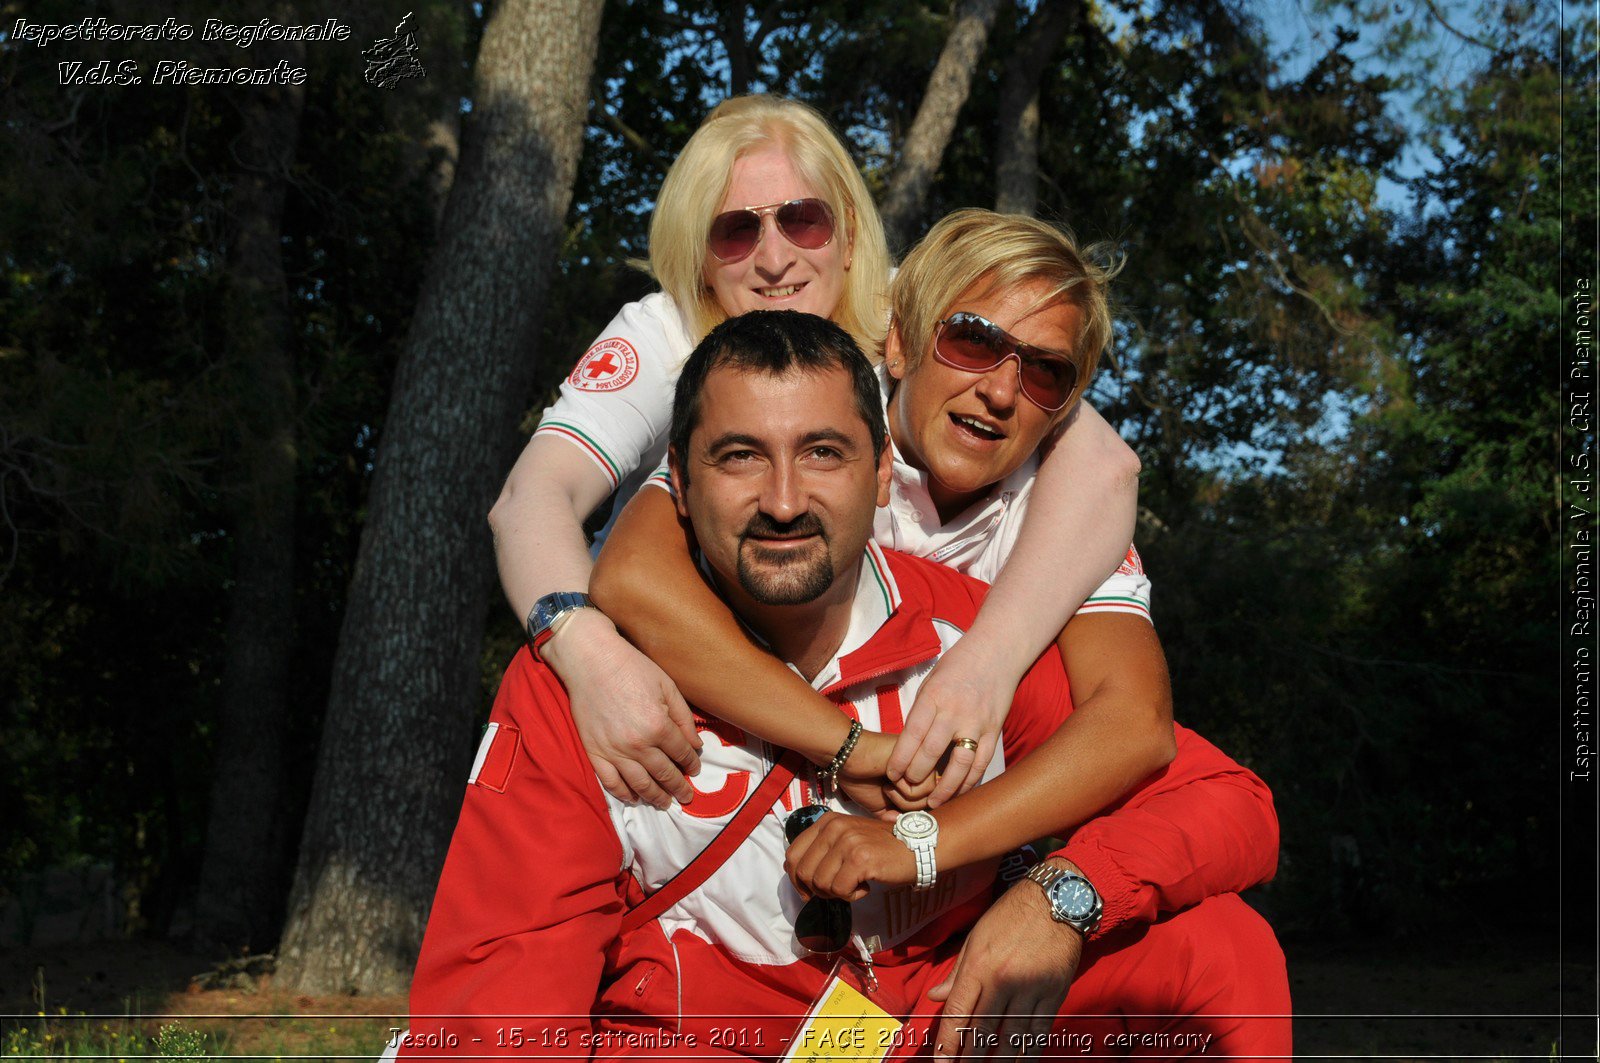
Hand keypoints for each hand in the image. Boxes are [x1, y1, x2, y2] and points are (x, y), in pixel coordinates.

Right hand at [542, 608, 701, 808]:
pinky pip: (611, 782)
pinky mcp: (594, 752)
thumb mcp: (667, 686)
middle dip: (679, 787)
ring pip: (640, 784)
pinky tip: (634, 799)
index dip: (692, 764)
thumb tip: (696, 745)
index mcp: (658, 726)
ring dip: (656, 797)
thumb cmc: (632, 668)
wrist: (591, 662)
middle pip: (664, 774)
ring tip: (666, 803)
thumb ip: (683, 718)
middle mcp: (638, 744)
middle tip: (686, 797)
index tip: (695, 770)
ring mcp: (614, 751)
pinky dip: (624, 794)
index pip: (682, 754)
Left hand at [783, 811, 915, 899]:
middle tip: (840, 889)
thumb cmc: (882, 849)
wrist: (918, 846)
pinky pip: (840, 891)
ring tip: (856, 883)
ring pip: (821, 884)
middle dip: (818, 890)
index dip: (796, 879)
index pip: (792, 855)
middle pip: (803, 873)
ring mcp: (847, 842)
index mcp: (826, 822)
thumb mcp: (847, 839)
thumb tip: (797, 877)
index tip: (809, 891)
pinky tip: (866, 886)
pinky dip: (852, 896)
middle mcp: (834, 828)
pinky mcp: (860, 859)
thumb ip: (823, 851)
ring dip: (838, 893)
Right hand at [837, 731, 937, 816]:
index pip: (927, 805)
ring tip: (888, 784)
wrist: (848, 759)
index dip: (911, 814)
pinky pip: (925, 788)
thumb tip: (908, 828)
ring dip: (904, 798)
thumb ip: (896, 818)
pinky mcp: (921, 756)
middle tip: (887, 792)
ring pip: (930, 797)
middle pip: (931, 802)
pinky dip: (904, 790)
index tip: (893, 809)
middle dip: (906, 807)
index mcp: (915, 777)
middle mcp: (923, 768)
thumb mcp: (880, 806)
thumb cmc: (861, 779)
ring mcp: (923, 762)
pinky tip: (891, 777)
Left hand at [889, 637, 1016, 806]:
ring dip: (945, 788)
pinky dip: (970, 782)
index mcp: (934, 697)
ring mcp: (978, 723)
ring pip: (960, 764)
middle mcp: (956, 711)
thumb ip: (921, 713)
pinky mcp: (995, 731)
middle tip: (906, 789)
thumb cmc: (957, 667)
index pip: (913, 734)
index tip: (891, 775)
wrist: (997, 652)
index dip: (900, 758)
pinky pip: (982, 763)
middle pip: (932, 751)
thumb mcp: (931, 683)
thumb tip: (908, 746)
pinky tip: (959, 793)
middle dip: (916, 775)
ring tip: (933, 804)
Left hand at [928, 874, 1084, 1060]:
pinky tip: (1021, 1062)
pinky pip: (1039, 1030)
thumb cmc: (1011, 915)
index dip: (949, 1041)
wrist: (1057, 900)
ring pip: (1012, 1035)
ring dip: (1000, 1059)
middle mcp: (1003, 980)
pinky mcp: (1054, 993)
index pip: (959, 1012)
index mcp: (980, 965)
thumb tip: (937, 997)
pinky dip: (1030, 1051)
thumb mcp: (976, 936)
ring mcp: (1031, 988)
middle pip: (984, 1029)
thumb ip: (957, 971)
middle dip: (971, 1057)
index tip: (942, 1062)